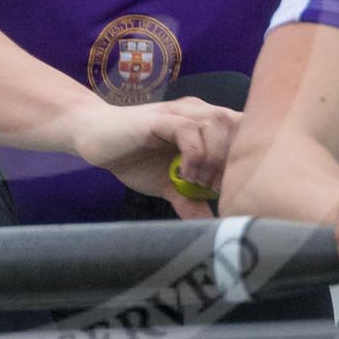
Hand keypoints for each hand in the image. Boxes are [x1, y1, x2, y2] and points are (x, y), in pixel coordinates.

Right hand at [71, 97, 239, 217]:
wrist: (93, 136)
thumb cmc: (132, 157)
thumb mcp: (166, 185)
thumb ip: (189, 199)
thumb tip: (209, 226)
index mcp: (205, 125)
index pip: (244, 131)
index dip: (246, 158)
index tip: (232, 188)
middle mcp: (198, 113)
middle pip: (238, 125)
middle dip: (234, 159)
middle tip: (217, 187)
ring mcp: (180, 114)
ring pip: (218, 124)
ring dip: (214, 157)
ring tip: (199, 181)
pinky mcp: (161, 119)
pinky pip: (189, 129)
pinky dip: (195, 154)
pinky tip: (185, 173)